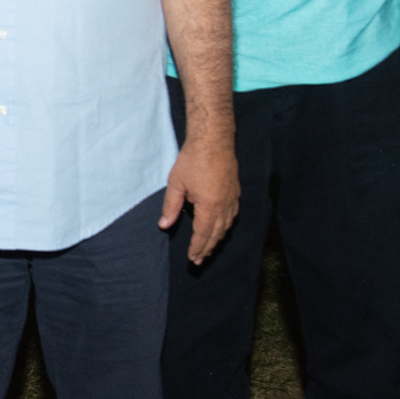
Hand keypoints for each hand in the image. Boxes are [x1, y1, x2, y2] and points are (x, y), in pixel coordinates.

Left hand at [159, 137, 238, 264]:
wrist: (213, 138)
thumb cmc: (193, 159)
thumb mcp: (176, 183)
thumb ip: (170, 206)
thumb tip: (164, 225)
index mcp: (209, 206)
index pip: (203, 234)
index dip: (197, 247)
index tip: (192, 258)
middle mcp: (224, 205)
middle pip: (216, 233)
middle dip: (207, 248)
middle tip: (199, 260)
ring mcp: (232, 198)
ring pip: (226, 226)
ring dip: (217, 239)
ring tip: (209, 248)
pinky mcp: (235, 190)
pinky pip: (232, 214)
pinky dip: (226, 226)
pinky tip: (221, 227)